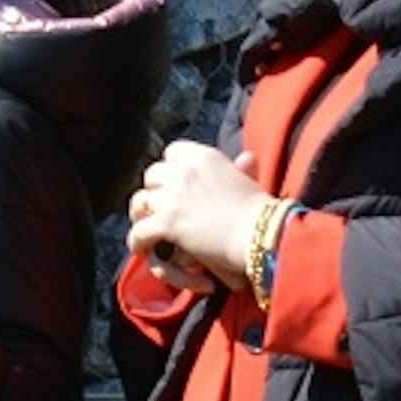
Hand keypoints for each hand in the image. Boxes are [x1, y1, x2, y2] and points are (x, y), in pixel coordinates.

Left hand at [127, 139, 273, 289]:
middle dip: (154, 190)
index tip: (173, 182)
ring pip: (141, 201)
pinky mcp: (168, 222)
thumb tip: (246, 157)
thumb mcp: (249, 180)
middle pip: (152, 175)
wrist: (262, 235)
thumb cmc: (261, 213)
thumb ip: (239, 167)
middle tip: (157, 206)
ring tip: (145, 224)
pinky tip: (141, 248)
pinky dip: (138, 241)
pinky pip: (139, 231)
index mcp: (204, 157)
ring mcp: (174, 196)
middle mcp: (185, 171)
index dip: (170, 168)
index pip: (173, 152)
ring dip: (142, 214)